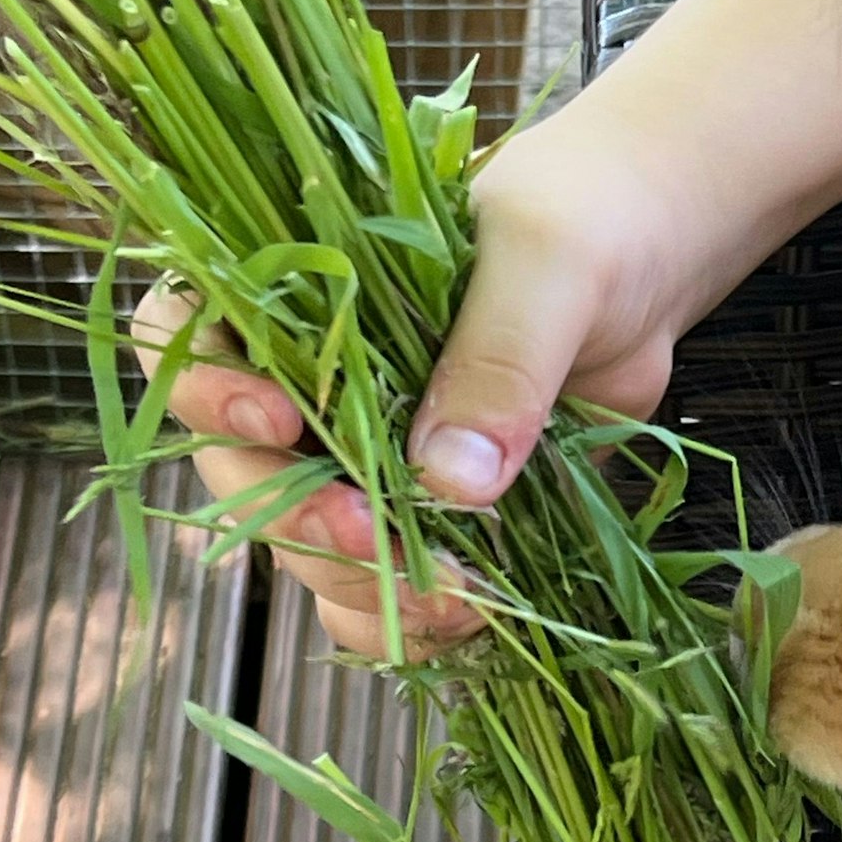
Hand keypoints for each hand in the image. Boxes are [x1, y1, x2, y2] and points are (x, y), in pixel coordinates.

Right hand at [134, 122, 688, 659]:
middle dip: (294, 521)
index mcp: (300, 288)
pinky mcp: (433, 514)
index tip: (278, 421)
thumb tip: (449, 486)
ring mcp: (368, 456)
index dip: (203, 389)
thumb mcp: (548, 261)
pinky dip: (410, 622)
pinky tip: (467, 623)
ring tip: (446, 600)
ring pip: (306, 549)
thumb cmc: (588, 217)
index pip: (183, 335)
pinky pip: (385, 590)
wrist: (657, 259)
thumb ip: (499, 355)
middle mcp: (314, 380)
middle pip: (239, 473)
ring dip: (355, 590)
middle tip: (369, 538)